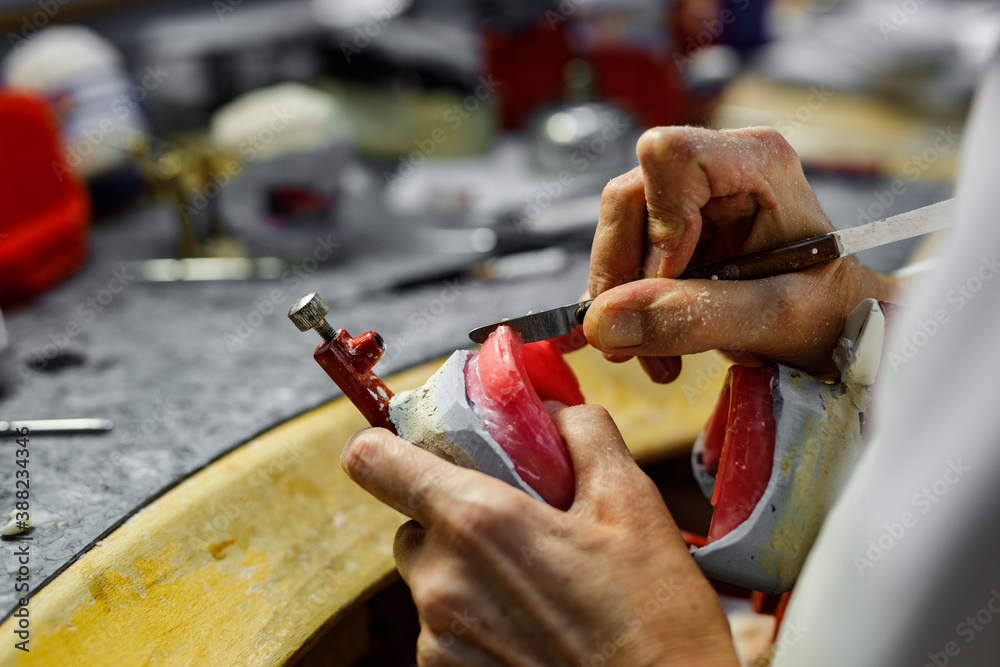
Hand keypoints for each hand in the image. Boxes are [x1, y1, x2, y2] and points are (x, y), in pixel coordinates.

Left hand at [341, 405, 739, 666]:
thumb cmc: (652, 616)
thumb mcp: (631, 502)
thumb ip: (582, 433)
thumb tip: (551, 412)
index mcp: (477, 521)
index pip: (374, 461)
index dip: (386, 446)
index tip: (412, 448)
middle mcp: (442, 581)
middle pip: (411, 524)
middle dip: (452, 519)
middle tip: (514, 527)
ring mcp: (438, 639)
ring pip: (429, 580)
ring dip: (465, 574)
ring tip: (534, 586)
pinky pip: (441, 630)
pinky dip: (474, 622)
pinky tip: (529, 627)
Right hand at [586, 126, 896, 380]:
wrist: (838, 326)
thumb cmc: (831, 312)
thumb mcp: (774, 319)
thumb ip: (694, 317)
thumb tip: (603, 324)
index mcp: (757, 162)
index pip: (669, 158)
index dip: (657, 223)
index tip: (674, 283)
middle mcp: (718, 166)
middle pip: (628, 199)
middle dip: (626, 277)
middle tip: (641, 340)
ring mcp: (691, 196)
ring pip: (617, 232)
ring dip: (624, 302)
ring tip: (658, 355)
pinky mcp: (674, 228)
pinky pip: (625, 256)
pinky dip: (629, 306)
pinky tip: (656, 340)